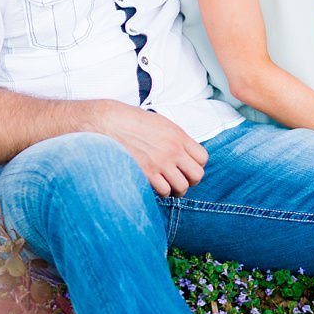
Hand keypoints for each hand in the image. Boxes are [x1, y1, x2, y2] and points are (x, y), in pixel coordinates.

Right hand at [88, 101, 207, 196]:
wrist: (110, 122)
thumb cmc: (133, 121)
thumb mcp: (162, 124)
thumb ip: (176, 138)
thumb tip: (185, 153)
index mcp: (179, 136)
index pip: (203, 158)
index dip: (197, 165)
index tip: (187, 166)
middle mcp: (173, 150)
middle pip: (197, 175)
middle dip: (191, 181)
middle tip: (180, 179)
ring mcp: (160, 163)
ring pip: (182, 187)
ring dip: (176, 190)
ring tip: (168, 185)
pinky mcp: (146, 173)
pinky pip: (164, 191)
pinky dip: (162, 192)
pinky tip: (155, 185)